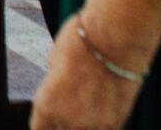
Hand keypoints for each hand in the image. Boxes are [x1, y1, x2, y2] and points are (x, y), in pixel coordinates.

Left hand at [30, 14, 146, 129]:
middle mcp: (66, 121)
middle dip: (62, 125)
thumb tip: (58, 90)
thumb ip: (53, 84)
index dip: (45, 125)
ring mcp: (92, 126)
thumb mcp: (53, 62)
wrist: (114, 40)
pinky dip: (100, 125)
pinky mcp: (115, 124)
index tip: (50, 119)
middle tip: (72, 107)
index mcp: (45, 105)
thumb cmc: (79, 43)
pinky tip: (102, 112)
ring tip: (87, 108)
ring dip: (82, 126)